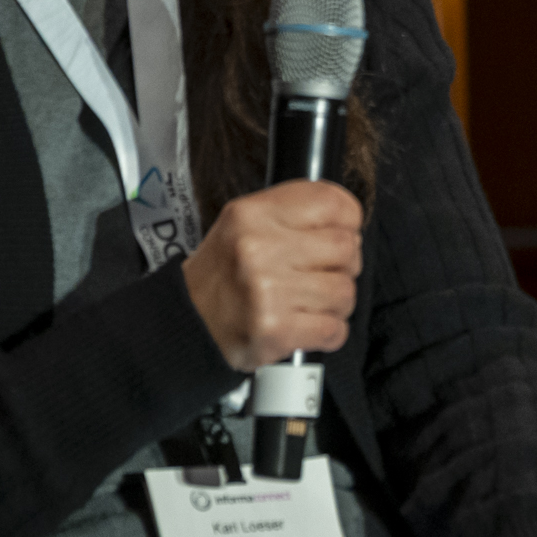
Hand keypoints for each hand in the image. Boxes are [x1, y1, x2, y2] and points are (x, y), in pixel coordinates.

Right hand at [182, 182, 363, 370]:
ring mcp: (266, 291)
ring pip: (345, 291)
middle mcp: (258, 249)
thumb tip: (350, 221)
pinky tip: (306, 325)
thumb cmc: (225, 272)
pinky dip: (329, 332)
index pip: (333, 204)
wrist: (186, 319)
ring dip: (335, 303)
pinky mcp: (275, 329)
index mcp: (253, 214)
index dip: (347, 222)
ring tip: (307, 302)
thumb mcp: (246, 223)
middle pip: (346, 249)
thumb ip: (295, 213)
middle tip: (319, 274)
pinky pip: (335, 329)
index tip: (339, 234)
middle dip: (343, 266)